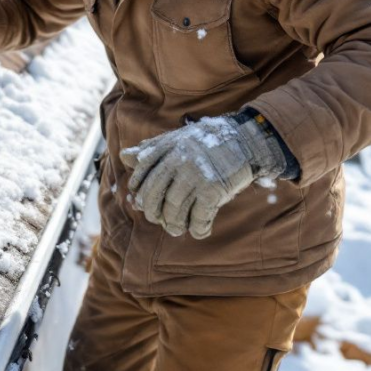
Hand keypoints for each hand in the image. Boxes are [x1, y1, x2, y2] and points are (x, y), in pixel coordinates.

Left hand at [119, 113, 284, 238]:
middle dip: (153, 211)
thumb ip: (151, 149)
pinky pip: (199, 217)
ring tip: (176, 229)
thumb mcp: (176, 139)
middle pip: (155, 194)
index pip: (142, 171)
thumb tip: (125, 157)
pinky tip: (199, 231)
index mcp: (167, 147)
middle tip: (157, 219)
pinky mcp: (213, 189)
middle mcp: (177, 161)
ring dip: (174, 224)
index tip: (141, 199)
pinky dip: (198, 229)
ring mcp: (195, 176)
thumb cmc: (207, 142)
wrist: (245, 140)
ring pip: (174, 209)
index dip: (139, 188)